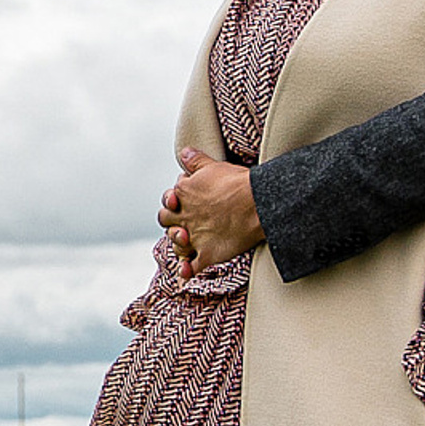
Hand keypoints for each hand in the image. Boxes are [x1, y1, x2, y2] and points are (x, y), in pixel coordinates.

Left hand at [159, 145, 263, 278]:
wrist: (259, 203)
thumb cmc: (238, 183)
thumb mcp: (214, 166)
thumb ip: (196, 161)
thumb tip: (184, 152)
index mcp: (183, 194)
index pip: (169, 198)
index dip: (175, 199)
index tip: (185, 199)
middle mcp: (185, 216)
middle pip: (165, 220)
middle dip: (171, 219)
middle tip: (183, 220)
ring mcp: (195, 236)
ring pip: (175, 242)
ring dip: (177, 242)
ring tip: (185, 240)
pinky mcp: (207, 253)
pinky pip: (192, 266)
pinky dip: (186, 271)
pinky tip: (185, 273)